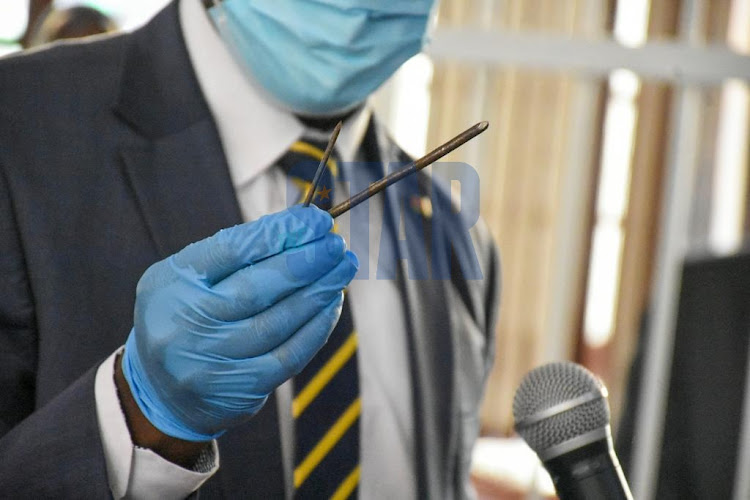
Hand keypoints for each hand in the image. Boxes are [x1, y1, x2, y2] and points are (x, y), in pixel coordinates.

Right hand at [121, 206, 357, 440]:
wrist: (160, 388)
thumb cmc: (185, 314)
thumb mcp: (192, 275)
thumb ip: (240, 252)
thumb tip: (303, 229)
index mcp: (172, 282)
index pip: (232, 250)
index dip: (280, 232)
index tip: (316, 220)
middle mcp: (187, 323)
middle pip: (257, 288)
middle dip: (305, 262)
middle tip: (336, 244)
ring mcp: (212, 360)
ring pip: (278, 322)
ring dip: (319, 292)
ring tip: (342, 268)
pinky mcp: (240, 389)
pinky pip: (289, 355)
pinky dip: (317, 327)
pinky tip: (332, 303)